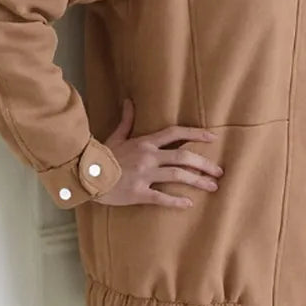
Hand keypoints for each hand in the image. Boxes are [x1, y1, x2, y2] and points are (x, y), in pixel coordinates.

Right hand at [94, 98, 223, 208]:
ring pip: (177, 176)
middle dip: (204, 164)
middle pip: (183, 157)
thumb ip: (127, 121)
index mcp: (145, 142)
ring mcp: (145, 175)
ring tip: (212, 187)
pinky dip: (176, 201)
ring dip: (198, 181)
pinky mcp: (138, 192)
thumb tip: (129, 102)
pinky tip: (189, 203)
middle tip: (219, 171)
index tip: (213, 138)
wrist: (86, 175)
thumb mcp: (116, 136)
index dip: (195, 134)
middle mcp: (149, 157)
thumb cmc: (102, 156)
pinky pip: (161, 197)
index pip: (175, 134)